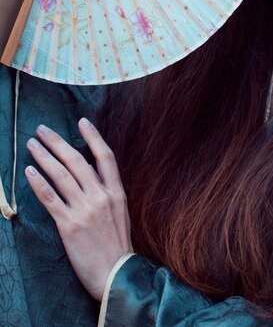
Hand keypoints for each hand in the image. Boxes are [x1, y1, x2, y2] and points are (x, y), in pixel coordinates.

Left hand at [25, 118, 132, 300]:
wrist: (116, 273)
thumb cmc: (117, 245)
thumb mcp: (120, 213)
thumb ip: (107, 193)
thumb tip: (92, 177)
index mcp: (116, 192)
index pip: (105, 156)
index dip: (93, 137)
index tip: (82, 121)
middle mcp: (101, 196)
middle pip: (77, 161)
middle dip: (58, 143)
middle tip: (42, 130)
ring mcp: (85, 209)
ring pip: (62, 176)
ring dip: (44, 157)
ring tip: (32, 145)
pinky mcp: (69, 224)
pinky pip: (51, 199)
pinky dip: (39, 183)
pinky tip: (30, 172)